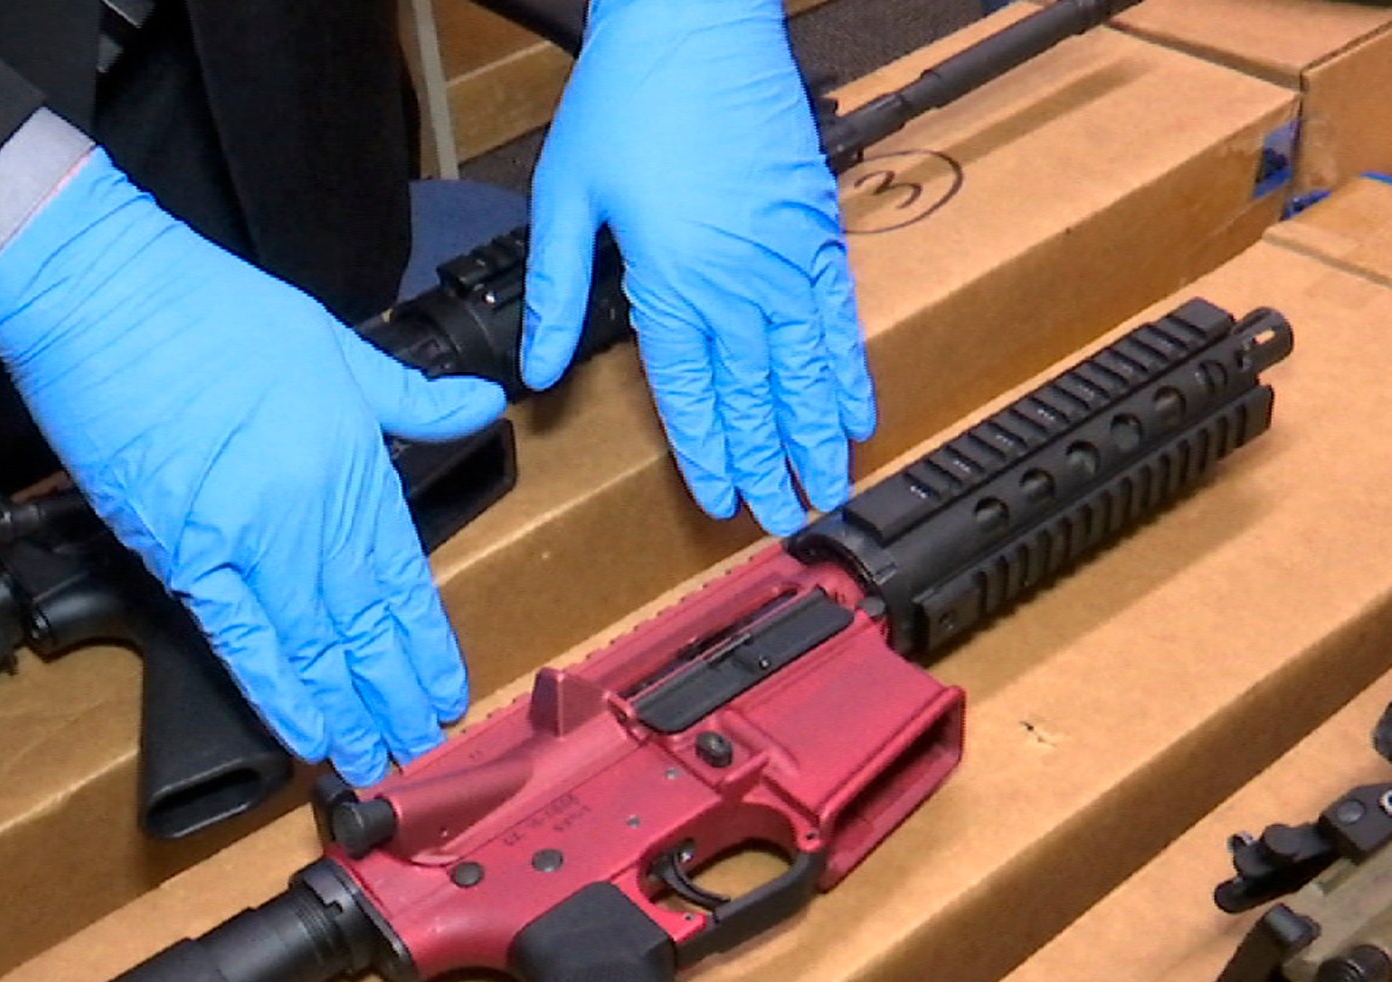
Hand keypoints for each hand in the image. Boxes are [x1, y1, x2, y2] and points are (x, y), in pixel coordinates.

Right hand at [0, 155, 506, 784]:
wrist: (107, 297)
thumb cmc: (211, 310)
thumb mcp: (336, 343)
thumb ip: (410, 396)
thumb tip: (482, 403)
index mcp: (354, 461)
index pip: (402, 575)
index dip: (424, 642)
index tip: (446, 692)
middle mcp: (312, 510)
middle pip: (362, 621)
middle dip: (392, 692)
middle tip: (418, 749)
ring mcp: (248, 537)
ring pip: (312, 642)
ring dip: (344, 708)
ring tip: (371, 760)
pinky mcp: (182, 552)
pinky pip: (239, 637)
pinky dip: (275, 690)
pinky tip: (305, 732)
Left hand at [521, 0, 875, 535]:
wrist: (698, 22)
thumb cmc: (629, 97)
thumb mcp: (567, 195)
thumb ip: (556, 290)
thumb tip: (534, 368)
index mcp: (672, 280)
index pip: (690, 392)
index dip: (706, 454)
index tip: (719, 502)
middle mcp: (738, 280)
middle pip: (757, 396)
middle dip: (771, 465)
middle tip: (786, 522)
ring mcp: (787, 256)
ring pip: (807, 369)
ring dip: (818, 435)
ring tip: (831, 490)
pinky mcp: (817, 228)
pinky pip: (839, 318)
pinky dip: (849, 370)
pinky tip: (857, 411)